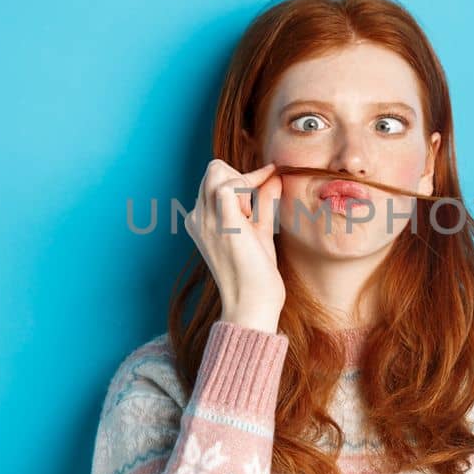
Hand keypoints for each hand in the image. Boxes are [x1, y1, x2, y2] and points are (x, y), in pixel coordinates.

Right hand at [182, 159, 284, 332]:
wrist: (252, 304)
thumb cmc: (256, 274)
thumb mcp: (260, 230)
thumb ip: (264, 203)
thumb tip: (275, 176)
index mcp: (201, 220)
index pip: (215, 179)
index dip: (243, 177)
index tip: (269, 178)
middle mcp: (198, 217)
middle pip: (214, 170)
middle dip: (241, 177)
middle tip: (256, 207)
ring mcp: (206, 220)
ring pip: (217, 170)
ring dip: (242, 183)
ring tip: (251, 214)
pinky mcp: (221, 223)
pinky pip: (228, 184)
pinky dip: (246, 187)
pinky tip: (254, 210)